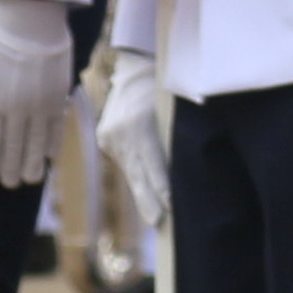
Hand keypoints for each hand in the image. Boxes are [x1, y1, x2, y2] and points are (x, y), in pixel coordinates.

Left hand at [0, 1, 65, 192]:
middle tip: (11, 184)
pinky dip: (52, 144)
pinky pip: (56, 127)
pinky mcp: (59, 97)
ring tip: (31, 180)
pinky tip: (50, 157)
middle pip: (13, 146)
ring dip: (32, 164)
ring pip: (36, 142)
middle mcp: (17, 107)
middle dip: (10, 168)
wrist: (33, 18)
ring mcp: (40, 104)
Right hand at [96, 49, 170, 232]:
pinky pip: (124, 163)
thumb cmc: (166, 87)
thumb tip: (187, 172)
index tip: (172, 208)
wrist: (133, 68)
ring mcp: (109, 136)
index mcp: (140, 123)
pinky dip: (136, 176)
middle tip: (159, 224)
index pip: (153, 164)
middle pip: (137, 175)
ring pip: (130, 171)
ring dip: (143, 193)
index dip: (163, 189)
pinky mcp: (104, 138)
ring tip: (156, 216)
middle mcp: (121, 132)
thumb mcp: (176, 108)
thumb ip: (177, 137)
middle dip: (149, 202)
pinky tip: (146, 193)